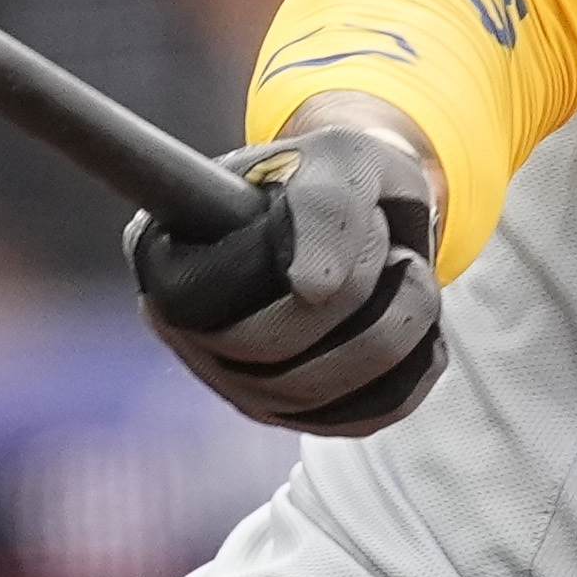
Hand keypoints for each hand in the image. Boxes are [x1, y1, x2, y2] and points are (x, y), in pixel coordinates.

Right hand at [128, 103, 443, 433]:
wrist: (370, 215)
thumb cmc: (339, 180)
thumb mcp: (340, 158)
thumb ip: (323, 204)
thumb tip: (310, 290)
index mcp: (161, 254)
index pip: (202, 292)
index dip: (284, 256)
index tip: (338, 211)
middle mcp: (183, 331)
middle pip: (270, 347)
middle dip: (358, 281)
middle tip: (379, 235)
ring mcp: (236, 384)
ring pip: (328, 387)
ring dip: (399, 317)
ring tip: (404, 271)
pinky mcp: (297, 418)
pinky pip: (372, 412)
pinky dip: (415, 361)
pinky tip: (414, 321)